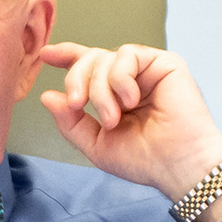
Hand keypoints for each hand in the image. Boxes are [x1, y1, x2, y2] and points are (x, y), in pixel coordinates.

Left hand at [37, 42, 221, 200]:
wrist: (175, 166)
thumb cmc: (143, 159)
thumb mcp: (95, 144)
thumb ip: (69, 122)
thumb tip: (48, 96)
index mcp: (113, 95)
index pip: (88, 66)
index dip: (66, 56)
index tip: (45, 54)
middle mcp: (129, 79)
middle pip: (90, 58)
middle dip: (76, 79)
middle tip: (76, 105)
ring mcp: (147, 70)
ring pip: (105, 57)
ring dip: (100, 89)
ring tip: (113, 117)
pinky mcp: (165, 63)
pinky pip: (128, 55)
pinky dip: (120, 78)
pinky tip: (130, 101)